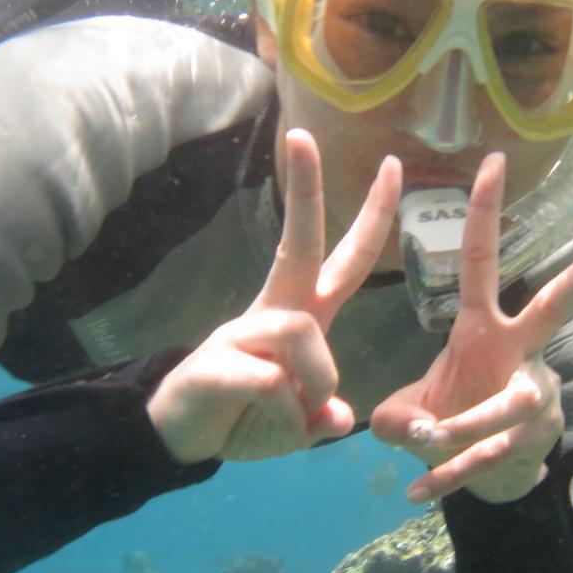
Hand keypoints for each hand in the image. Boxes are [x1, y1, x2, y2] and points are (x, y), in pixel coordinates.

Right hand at [148, 130, 399, 463]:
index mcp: (300, 316)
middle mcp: (273, 313)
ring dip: (314, 384)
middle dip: (305, 191)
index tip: (393, 168)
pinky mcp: (214, 363)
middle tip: (302, 135)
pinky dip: (283, 413)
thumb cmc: (243, 418)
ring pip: (302, 332)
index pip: (344, 260)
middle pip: (299, 245)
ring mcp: (239, 333)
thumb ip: (323, 414)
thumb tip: (338, 417)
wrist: (179, 437)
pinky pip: (271, 381)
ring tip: (298, 416)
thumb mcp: (298, 423)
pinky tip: (268, 423)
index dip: (371, 219)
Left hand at [372, 151, 572, 503]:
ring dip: (464, 424)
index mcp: (484, 329)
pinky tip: (414, 494)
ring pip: (508, 405)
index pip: (484, 262)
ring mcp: (534, 395)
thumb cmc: (449, 423)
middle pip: (557, 307)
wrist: (488, 478)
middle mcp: (519, 355)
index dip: (486, 213)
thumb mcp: (409, 412)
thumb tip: (392, 428)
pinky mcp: (533, 440)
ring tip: (427, 440)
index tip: (493, 161)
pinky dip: (447, 476)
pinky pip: (488, 456)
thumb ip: (393, 415)